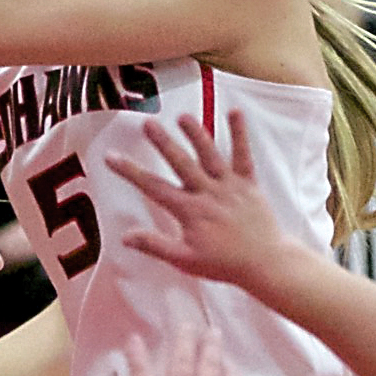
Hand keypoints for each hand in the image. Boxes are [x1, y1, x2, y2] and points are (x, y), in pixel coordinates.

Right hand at [110, 110, 290, 294]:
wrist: (265, 263)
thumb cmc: (224, 264)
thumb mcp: (185, 261)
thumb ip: (155, 245)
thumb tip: (125, 237)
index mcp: (189, 211)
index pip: (153, 187)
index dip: (130, 171)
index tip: (111, 156)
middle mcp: (207, 193)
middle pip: (180, 163)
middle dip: (163, 142)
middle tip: (147, 123)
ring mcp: (229, 186)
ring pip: (209, 155)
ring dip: (196, 134)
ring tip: (182, 116)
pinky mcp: (248, 183)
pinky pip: (243, 156)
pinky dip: (240, 134)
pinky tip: (235, 111)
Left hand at [129, 326, 240, 375]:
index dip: (229, 370)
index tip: (228, 362)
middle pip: (209, 363)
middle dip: (210, 345)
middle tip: (211, 331)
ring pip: (182, 359)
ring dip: (184, 341)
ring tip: (185, 325)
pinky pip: (142, 370)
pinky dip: (137, 354)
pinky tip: (132, 339)